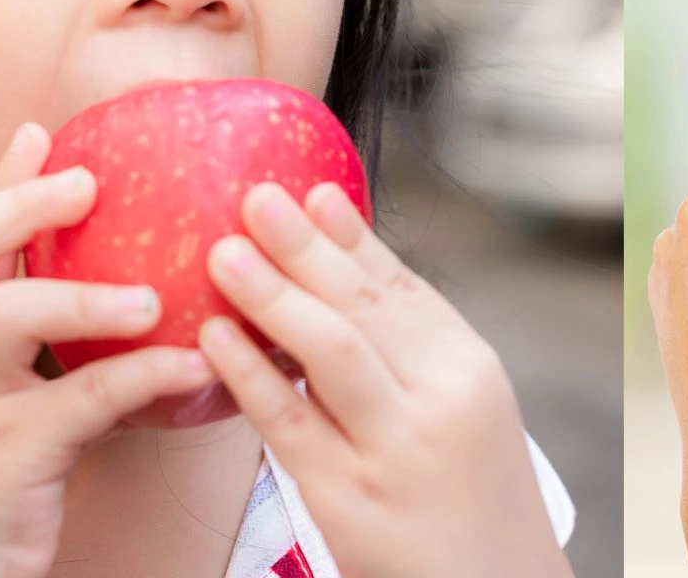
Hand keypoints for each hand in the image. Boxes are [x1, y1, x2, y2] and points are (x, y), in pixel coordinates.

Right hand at [0, 123, 216, 577]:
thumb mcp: (7, 396)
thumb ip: (50, 345)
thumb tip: (132, 295)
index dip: (2, 180)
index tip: (42, 129)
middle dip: (21, 202)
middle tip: (87, 178)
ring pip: (10, 319)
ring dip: (84, 295)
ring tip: (149, 292)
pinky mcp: (12, 451)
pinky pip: (81, 402)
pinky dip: (140, 378)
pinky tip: (194, 365)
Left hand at [199, 182, 569, 577]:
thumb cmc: (472, 497)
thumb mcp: (466, 408)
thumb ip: (412, 346)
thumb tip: (347, 270)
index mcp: (470, 367)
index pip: (402, 287)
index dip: (350, 237)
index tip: (308, 190)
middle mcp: (439, 398)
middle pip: (364, 306)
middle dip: (305, 248)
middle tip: (253, 198)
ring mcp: (393, 448)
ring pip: (330, 352)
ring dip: (273, 295)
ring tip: (223, 252)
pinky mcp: (347, 497)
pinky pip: (289, 423)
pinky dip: (250, 375)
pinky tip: (215, 338)